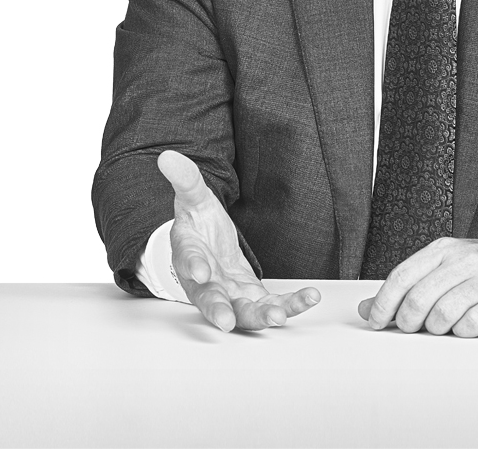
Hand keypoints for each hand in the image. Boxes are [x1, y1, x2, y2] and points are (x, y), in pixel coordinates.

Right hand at [157, 150, 320, 331]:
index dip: (193, 266)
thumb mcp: (193, 197)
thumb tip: (168, 156)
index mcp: (189, 254)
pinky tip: (309, 298)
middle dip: (218, 310)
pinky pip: (269, 306)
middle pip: (209, 299)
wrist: (207, 245)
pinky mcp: (250, 299)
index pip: (187, 260)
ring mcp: (229, 295)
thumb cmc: (198, 224)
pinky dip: (289, 305)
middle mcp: (205, 282)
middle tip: (227, 321)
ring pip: (241, 312)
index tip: (200, 272)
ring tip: (279, 317)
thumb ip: (185, 179)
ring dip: (259, 317)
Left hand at [357, 236, 477, 337]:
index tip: (375, 322)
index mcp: (443, 250)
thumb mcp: (442, 269)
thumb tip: (365, 309)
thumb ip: (406, 287)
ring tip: (442, 327)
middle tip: (411, 329)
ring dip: (436, 329)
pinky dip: (462, 332)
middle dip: (408, 321)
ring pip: (443, 313)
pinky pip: (471, 324)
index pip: (402, 276)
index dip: (383, 303)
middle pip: (419, 298)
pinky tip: (466, 327)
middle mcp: (464, 260)